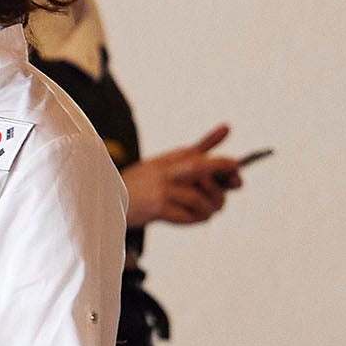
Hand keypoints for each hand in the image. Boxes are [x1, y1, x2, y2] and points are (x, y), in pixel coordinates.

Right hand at [122, 125, 240, 227]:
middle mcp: (166, 171)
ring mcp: (161, 190)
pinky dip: (197, 219)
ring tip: (210, 210)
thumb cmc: (144, 182)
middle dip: (222, 174)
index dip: (224, 163)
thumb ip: (200, 148)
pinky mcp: (156, 208)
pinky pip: (187, 216)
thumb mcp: (170, 160)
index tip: (237, 168)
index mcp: (171, 158)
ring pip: (199, 199)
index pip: (201, 155)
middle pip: (200, 167)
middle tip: (237, 185)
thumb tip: (229, 127)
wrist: (108, 201)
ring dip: (211, 207)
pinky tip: (196, 218)